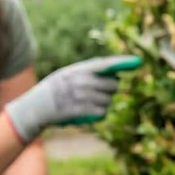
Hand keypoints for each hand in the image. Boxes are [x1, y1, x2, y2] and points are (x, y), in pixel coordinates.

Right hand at [2, 55, 138, 141]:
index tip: (137, 61)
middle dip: (111, 88)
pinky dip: (99, 113)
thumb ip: (88, 70)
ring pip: (109, 100)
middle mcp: (83, 82)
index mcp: (80, 70)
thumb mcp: (68, 73)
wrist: (37, 107)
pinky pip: (102, 113)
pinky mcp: (84, 112)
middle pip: (113, 85)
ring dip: (104, 102)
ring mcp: (84, 98)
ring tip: (88, 101)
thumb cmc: (54, 89)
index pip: (106, 64)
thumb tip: (113, 69)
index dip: (123, 62)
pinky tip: (88, 111)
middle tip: (100, 90)